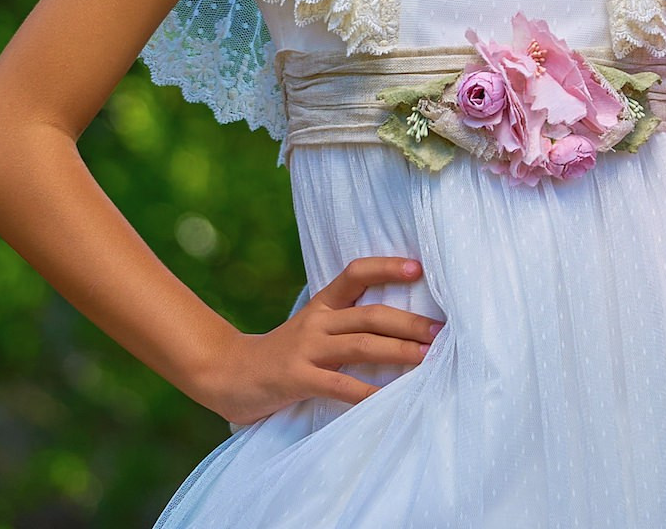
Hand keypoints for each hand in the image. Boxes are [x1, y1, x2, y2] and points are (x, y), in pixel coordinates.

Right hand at [189, 256, 446, 426]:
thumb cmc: (279, 354)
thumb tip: (397, 324)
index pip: (355, 273)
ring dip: (399, 351)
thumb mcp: (310, 328)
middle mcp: (316, 321)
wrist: (224, 374)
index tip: (418, 267)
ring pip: (361, 345)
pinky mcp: (297, 378)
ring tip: (428, 358)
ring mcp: (306, 349)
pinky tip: (389, 399)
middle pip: (370, 314)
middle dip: (409, 322)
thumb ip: (343, 323)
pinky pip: (340, 385)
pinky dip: (367, 392)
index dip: (386, 268)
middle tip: (441, 331)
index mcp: (321, 305)